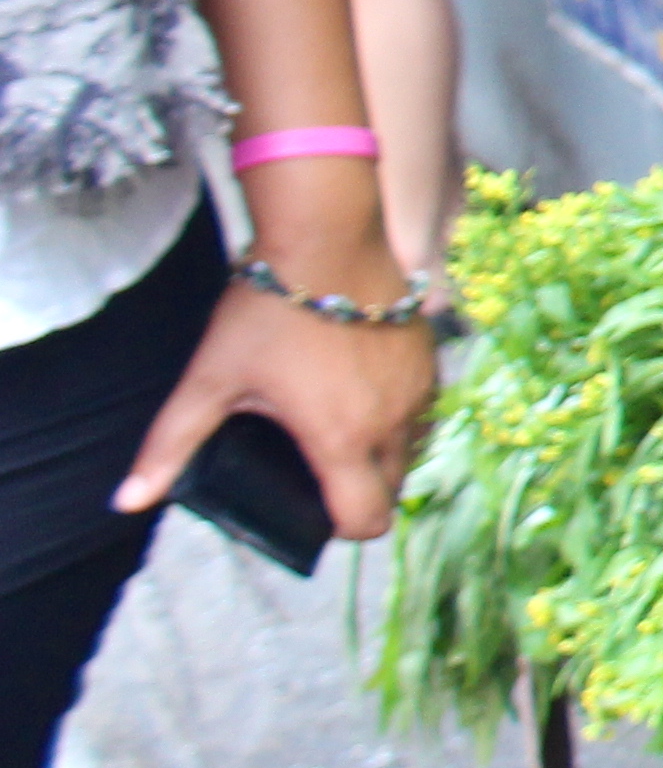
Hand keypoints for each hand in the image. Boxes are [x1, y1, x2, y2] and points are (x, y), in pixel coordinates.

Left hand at [116, 281, 435, 541]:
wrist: (328, 238)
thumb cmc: (267, 311)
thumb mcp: (209, 378)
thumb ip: (170, 444)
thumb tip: (128, 501)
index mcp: (339, 438)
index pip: (366, 519)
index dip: (342, 529)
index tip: (315, 510)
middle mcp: (390, 422)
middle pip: (392, 490)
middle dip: (361, 493)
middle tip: (318, 469)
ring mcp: (417, 390)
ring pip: (411, 448)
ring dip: (383, 454)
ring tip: (340, 426)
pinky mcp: (430, 360)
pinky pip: (422, 410)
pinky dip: (398, 416)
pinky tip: (363, 390)